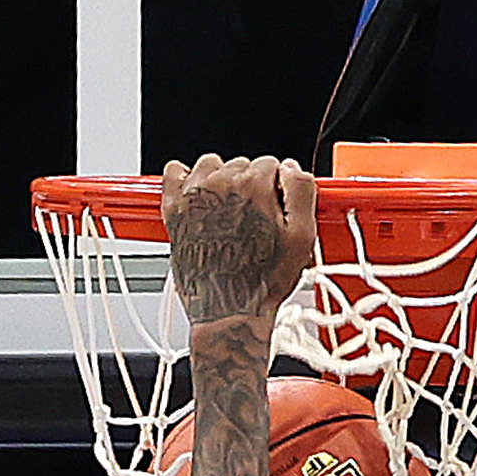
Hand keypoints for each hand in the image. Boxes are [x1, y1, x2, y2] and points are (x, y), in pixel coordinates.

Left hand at [159, 155, 317, 327]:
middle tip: (254, 219)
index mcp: (254, 185)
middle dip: (250, 187)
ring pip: (212, 165)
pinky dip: (187, 180)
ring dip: (221, 181)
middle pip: (241, 165)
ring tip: (229, 212)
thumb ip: (302, 191)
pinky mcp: (174, 208)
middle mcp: (222, 183)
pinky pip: (175, 171)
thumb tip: (291, 168)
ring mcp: (195, 194)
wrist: (228, 310)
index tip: (274, 209)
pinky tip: (200, 201)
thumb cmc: (262, 280)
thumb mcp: (302, 237)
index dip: (276, 188)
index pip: (271, 165)